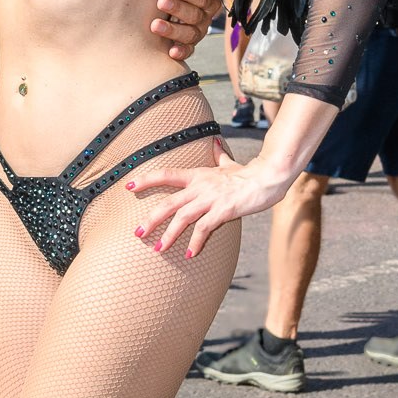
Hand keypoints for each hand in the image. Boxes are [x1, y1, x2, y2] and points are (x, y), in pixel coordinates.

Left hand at [127, 145, 288, 257]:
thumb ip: (218, 156)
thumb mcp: (230, 164)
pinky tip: (190, 254)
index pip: (165, 174)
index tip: (128, 186)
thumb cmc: (248, 174)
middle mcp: (200, 186)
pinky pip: (205, 228)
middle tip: (138, 234)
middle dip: (150, 219)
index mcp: (198, 175)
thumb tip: (214, 143)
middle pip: (168, 203)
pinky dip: (196, 242)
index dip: (145, 180)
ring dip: (169, 235)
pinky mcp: (224, 210)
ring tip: (158, 249)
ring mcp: (211, 199)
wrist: (268, 178)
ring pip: (182, 218)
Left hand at [152, 0, 217, 61]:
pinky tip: (171, 52)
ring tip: (155, 25)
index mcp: (208, 0)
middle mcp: (204, 18)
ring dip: (173, 30)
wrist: (165, 9)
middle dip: (178, 9)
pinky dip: (181, 52)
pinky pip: (187, 51)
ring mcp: (196, 33)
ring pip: (190, 34)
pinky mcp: (186, 46)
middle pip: (195, 16)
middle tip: (161, 2)